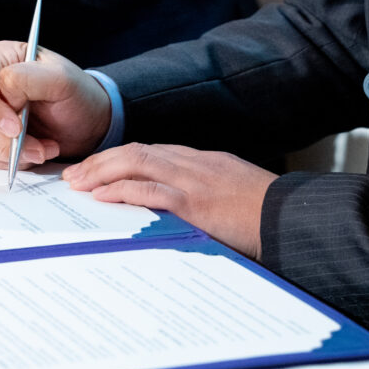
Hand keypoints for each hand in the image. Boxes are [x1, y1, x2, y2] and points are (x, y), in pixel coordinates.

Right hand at [0, 41, 111, 169]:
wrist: (88, 122)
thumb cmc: (78, 94)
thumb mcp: (62, 79)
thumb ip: (28, 78)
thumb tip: (4, 92)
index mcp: (1, 60)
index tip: (15, 128)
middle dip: (7, 140)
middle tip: (40, 148)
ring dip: (15, 152)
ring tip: (46, 148)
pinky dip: (16, 160)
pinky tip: (38, 151)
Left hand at [63, 143, 276, 258]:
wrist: (294, 217)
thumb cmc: (266, 212)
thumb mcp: (231, 192)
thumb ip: (202, 192)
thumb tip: (174, 207)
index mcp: (200, 161)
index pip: (148, 151)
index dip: (116, 159)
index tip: (95, 169)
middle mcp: (192, 164)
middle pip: (135, 151)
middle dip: (100, 162)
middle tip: (74, 176)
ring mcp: (193, 180)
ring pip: (136, 163)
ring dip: (102, 172)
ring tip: (79, 184)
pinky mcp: (195, 203)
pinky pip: (151, 191)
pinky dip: (123, 191)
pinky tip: (103, 196)